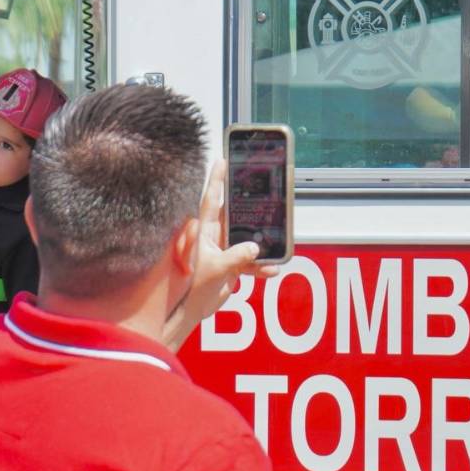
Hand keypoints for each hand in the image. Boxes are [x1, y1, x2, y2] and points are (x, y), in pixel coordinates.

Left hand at [164, 161, 278, 349]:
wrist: (193, 310)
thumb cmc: (194, 288)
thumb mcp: (216, 270)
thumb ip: (236, 258)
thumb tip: (255, 248)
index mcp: (205, 231)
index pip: (211, 199)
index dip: (217, 179)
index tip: (222, 160)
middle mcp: (216, 236)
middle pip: (236, 213)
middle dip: (249, 204)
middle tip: (263, 190)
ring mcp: (226, 248)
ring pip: (249, 238)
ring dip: (263, 244)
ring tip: (275, 247)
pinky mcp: (234, 263)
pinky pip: (254, 260)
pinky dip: (263, 266)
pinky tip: (272, 271)